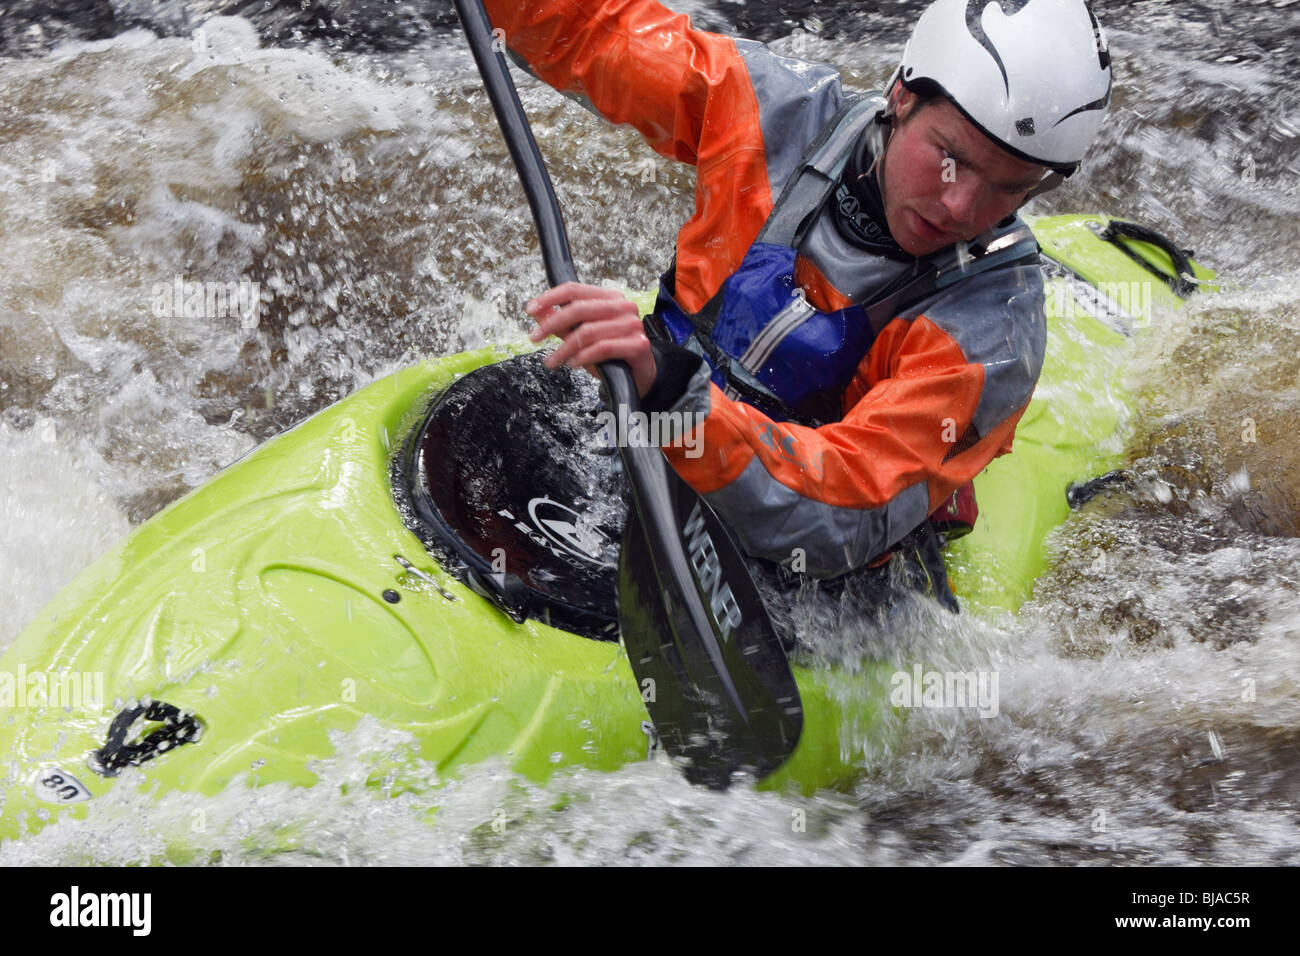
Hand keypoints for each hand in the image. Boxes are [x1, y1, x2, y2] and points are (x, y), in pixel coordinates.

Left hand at [526, 282, 657, 396]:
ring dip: (564, 349)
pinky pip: (602, 348)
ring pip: (588, 332)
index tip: (530, 310)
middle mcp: (623, 306)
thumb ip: (561, 323)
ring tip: (553, 360)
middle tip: (535, 338)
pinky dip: (583, 357)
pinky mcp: (638, 344)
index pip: (575, 289)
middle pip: (579, 309)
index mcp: (609, 297)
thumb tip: (536, 312)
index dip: (550, 298)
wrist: (639, 375)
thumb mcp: (581, 336)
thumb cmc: (610, 354)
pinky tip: (573, 363)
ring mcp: (632, 325)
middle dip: (551, 324)